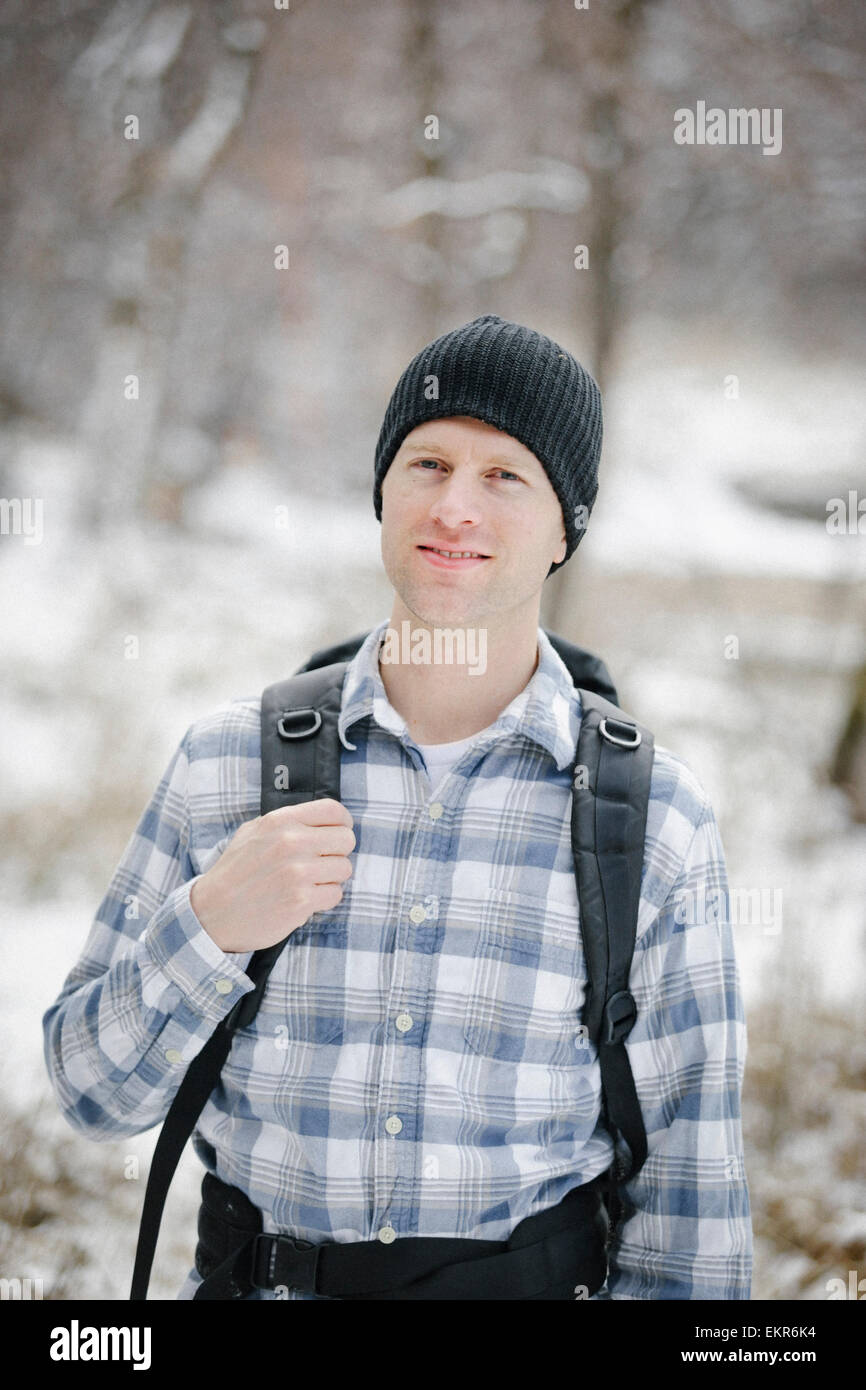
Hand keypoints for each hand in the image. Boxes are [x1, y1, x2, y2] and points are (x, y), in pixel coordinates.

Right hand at [189, 798, 354, 952]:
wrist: (210, 914)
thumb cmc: (235, 872)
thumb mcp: (252, 832)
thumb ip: (287, 823)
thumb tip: (322, 821)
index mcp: (280, 821)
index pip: (334, 811)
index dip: (342, 823)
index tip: (337, 834)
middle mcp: (291, 842)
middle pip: (346, 839)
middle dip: (337, 853)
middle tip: (319, 863)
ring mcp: (298, 872)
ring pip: (344, 869)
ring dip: (330, 878)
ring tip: (307, 882)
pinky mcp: (301, 901)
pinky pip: (335, 894)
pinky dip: (323, 899)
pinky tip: (303, 899)